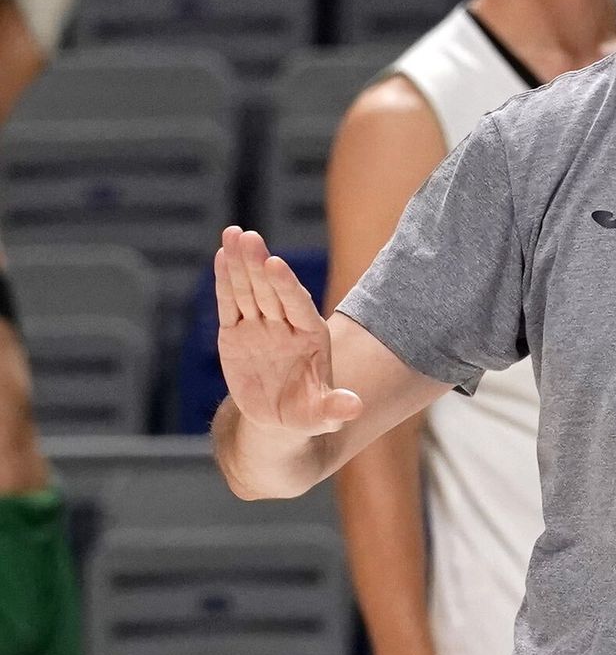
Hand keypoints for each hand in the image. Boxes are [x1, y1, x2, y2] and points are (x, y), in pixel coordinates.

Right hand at [215, 226, 362, 435]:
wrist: (278, 420)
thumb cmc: (306, 414)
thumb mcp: (322, 417)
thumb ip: (335, 409)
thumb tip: (355, 408)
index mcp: (311, 335)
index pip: (297, 305)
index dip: (285, 286)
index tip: (275, 264)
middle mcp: (286, 324)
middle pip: (270, 290)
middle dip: (259, 263)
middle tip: (248, 236)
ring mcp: (260, 326)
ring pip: (249, 289)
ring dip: (240, 262)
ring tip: (232, 233)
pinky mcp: (236, 332)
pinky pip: (230, 304)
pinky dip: (225, 281)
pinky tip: (222, 255)